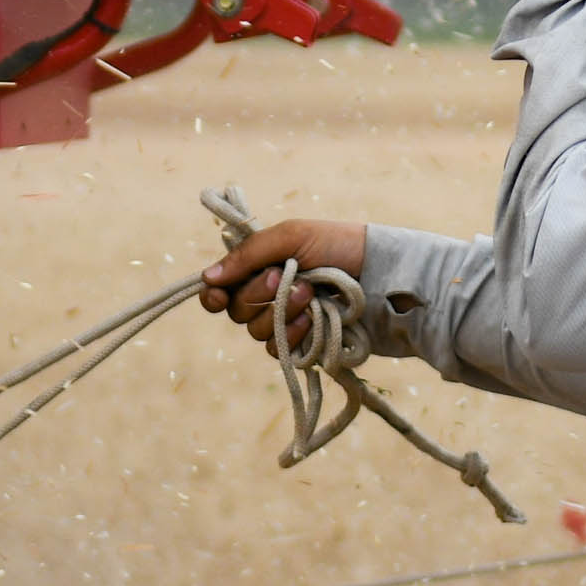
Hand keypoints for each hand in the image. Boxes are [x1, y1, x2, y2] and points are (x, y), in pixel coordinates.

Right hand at [199, 214, 366, 331]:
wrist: (377, 273)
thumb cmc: (336, 246)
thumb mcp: (291, 236)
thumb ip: (248, 254)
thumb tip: (207, 278)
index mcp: (258, 268)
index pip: (219, 291)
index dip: (214, 296)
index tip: (220, 295)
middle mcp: (265, 297)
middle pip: (236, 311)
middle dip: (258, 294)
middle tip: (283, 277)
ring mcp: (283, 323)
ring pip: (255, 332)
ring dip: (280, 312)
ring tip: (310, 295)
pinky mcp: (301, 345)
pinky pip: (277, 349)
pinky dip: (291, 334)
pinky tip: (312, 320)